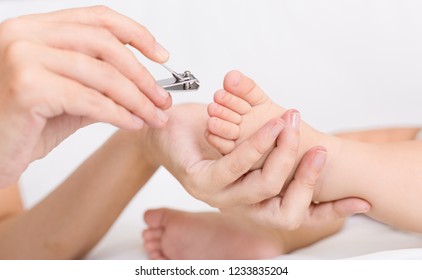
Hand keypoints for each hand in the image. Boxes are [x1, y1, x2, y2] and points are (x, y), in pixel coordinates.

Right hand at [0, 6, 170, 186]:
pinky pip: (90, 99)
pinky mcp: (27, 86)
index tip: (162, 55)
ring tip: (154, 117)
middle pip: (105, 44)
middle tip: (162, 99)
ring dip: (137, 99)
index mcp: (35, 29)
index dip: (137, 34)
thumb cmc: (22, 125)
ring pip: (102, 74)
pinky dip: (119, 114)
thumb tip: (144, 86)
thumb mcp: (68, 98)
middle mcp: (25, 34)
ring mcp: (23, 57)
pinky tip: (133, 124)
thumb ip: (99, 85)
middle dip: (142, 75)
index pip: (97, 18)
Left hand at [146, 103, 369, 228]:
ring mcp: (217, 197)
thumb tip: (317, 151)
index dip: (330, 212)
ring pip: (263, 187)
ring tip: (293, 124)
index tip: (361, 202)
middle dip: (309, 180)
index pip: (297, 215)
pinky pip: (234, 166)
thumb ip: (280, 152)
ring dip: (284, 154)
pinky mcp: (199, 180)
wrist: (168, 129)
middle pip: (286, 212)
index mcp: (254, 202)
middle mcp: (238, 206)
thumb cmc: (212, 136)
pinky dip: (257, 144)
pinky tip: (272, 125)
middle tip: (322, 150)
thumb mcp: (255, 144)